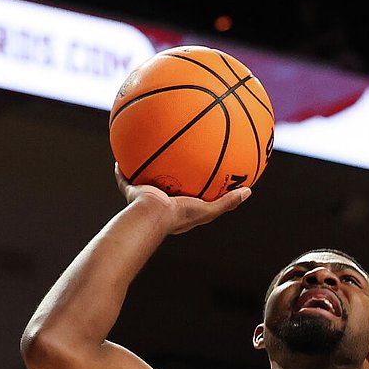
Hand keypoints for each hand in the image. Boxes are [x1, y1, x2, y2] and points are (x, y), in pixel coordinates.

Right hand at [114, 164, 249, 234]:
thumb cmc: (180, 215)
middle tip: (173, 160)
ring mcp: (145, 197)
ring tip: (146, 152)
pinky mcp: (132, 191)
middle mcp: (161, 202)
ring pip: (143, 180)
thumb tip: (248, 192)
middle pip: (164, 185)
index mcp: (178, 208)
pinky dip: (121, 170)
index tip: (199, 173)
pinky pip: (124, 178)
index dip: (191, 185)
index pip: (186, 195)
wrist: (153, 215)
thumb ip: (228, 202)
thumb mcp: (209, 209)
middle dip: (167, 174)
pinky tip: (120, 157)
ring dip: (144, 169)